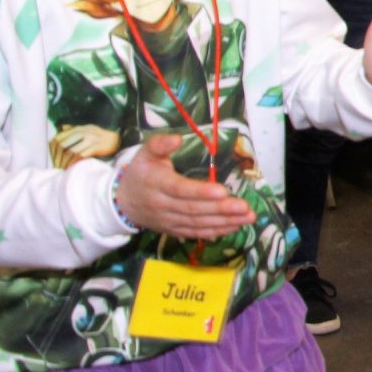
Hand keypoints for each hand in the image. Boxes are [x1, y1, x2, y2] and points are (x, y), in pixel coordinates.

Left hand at [50, 124, 119, 168]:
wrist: (119, 139)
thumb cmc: (101, 136)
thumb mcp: (88, 129)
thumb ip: (74, 128)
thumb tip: (61, 127)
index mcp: (80, 128)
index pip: (61, 136)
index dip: (54, 146)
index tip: (52, 155)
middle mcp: (84, 132)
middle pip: (64, 144)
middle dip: (58, 156)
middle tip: (56, 164)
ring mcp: (91, 139)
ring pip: (72, 150)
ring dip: (66, 161)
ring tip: (63, 167)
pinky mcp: (97, 147)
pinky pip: (82, 155)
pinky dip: (75, 162)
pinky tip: (73, 166)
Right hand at [114, 134, 252, 239]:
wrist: (123, 202)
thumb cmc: (141, 172)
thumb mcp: (145, 153)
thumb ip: (160, 144)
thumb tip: (178, 138)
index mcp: (156, 184)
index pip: (180, 190)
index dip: (201, 192)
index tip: (222, 191)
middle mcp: (163, 205)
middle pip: (193, 209)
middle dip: (221, 209)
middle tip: (244, 207)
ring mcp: (169, 221)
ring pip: (198, 224)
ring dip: (225, 222)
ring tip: (248, 218)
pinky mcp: (174, 230)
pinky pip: (196, 233)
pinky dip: (216, 231)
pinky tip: (235, 227)